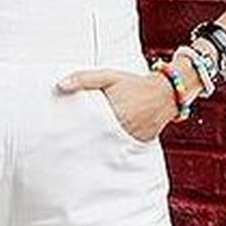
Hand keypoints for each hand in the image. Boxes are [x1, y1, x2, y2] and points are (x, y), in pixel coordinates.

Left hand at [56, 67, 176, 141]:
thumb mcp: (109, 77)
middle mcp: (124, 130)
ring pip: (108, 147)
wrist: (165, 92)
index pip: (88, 127)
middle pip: (96, 140)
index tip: (62, 135)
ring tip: (83, 146)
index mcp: (114, 114)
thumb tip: (60, 85)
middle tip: (66, 144)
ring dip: (98, 145)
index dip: (75, 132)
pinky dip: (113, 146)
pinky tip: (104, 144)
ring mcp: (132, 139)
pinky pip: (122, 148)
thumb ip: (84, 79)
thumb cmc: (134, 84)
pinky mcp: (139, 144)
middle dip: (83, 141)